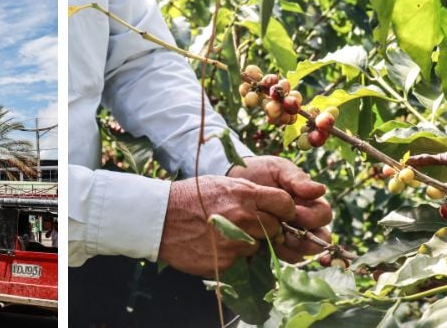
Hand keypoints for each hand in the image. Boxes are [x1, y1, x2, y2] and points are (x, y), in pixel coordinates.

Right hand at [158, 175, 295, 277]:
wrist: (160, 218)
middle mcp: (243, 219)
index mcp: (245, 196)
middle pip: (274, 227)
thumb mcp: (221, 184)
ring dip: (247, 241)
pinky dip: (230, 253)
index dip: (285, 209)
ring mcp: (234, 242)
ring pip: (257, 245)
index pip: (284, 203)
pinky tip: (213, 243)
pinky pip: (238, 259)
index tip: (281, 212)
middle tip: (249, 224)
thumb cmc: (191, 197)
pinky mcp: (225, 261)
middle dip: (267, 227)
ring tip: (226, 232)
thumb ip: (249, 193)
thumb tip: (271, 203)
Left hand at [228, 156, 332, 261]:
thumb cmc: (260, 171)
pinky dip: (282, 254)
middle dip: (307, 239)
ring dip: (294, 248)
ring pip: (305, 251)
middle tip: (287, 231)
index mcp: (309, 202)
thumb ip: (298, 179)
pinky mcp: (276, 245)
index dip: (312, 217)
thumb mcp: (278, 169)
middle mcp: (304, 221)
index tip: (293, 212)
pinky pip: (288, 257)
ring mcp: (291, 234)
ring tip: (277, 238)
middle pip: (321, 238)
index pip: (324, 215)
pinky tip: (268, 244)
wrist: (234, 181)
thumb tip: (321, 190)